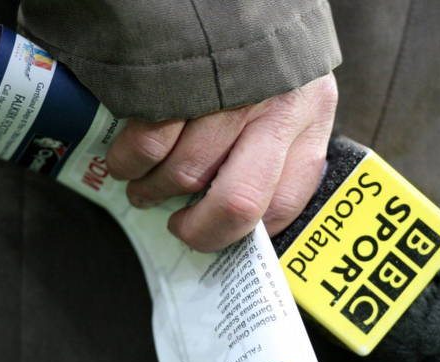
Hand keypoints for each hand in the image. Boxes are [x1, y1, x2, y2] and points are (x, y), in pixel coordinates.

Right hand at [106, 73, 337, 252]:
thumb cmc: (257, 48)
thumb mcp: (289, 95)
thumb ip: (276, 144)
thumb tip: (238, 211)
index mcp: (311, 120)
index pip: (285, 203)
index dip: (245, 232)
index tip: (220, 235)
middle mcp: (277, 110)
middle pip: (238, 204)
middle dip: (200, 231)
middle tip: (180, 227)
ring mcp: (229, 95)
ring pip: (185, 174)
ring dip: (154, 192)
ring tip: (144, 189)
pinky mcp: (182, 79)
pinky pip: (150, 142)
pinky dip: (131, 161)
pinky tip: (128, 162)